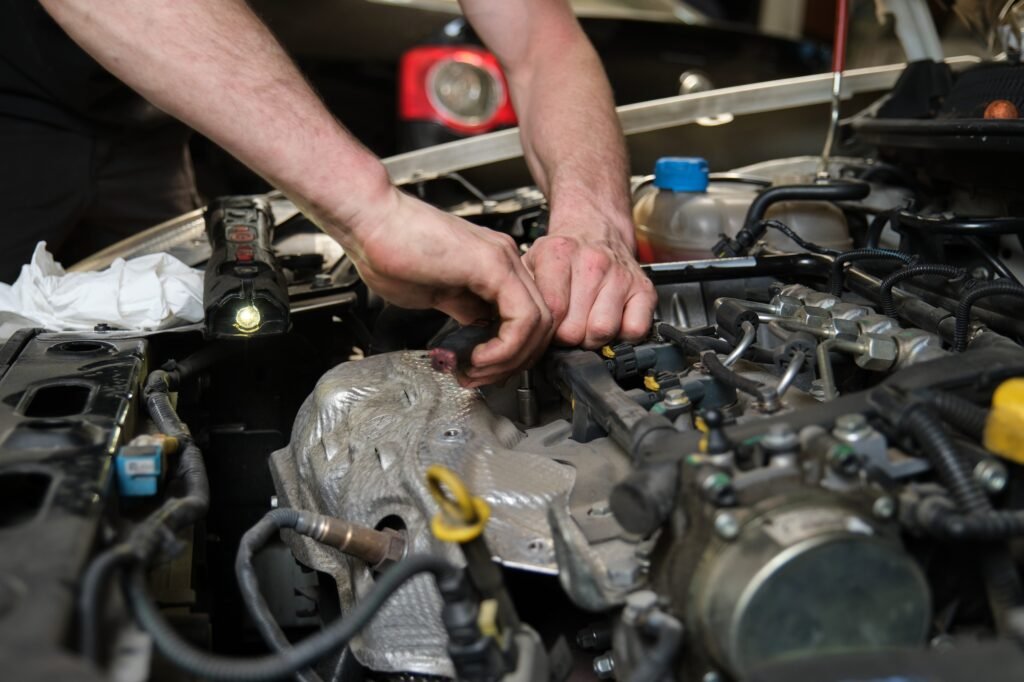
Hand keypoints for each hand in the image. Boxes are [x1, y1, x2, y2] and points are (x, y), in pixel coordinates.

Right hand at [341, 188, 553, 386]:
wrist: (369, 220)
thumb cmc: (390, 249)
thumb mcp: (437, 294)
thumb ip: (464, 311)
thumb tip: (477, 335)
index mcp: (495, 267)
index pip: (529, 320)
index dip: (512, 355)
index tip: (482, 371)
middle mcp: (506, 260)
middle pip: (543, 325)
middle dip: (515, 363)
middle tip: (481, 377)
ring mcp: (504, 260)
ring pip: (540, 324)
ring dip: (509, 360)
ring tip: (475, 369)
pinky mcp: (494, 265)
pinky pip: (523, 318)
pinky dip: (505, 349)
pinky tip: (477, 356)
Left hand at [523, 215, 655, 348]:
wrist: (595, 226)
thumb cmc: (561, 252)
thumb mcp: (530, 262)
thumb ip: (523, 292)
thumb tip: (517, 326)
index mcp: (558, 254)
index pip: (552, 312)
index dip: (546, 331)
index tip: (546, 328)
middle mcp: (592, 262)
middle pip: (575, 330)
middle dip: (567, 337)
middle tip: (565, 325)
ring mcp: (621, 275)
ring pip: (603, 332)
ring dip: (592, 338)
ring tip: (586, 324)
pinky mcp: (644, 289)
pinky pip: (635, 331)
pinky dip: (623, 336)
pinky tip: (611, 322)